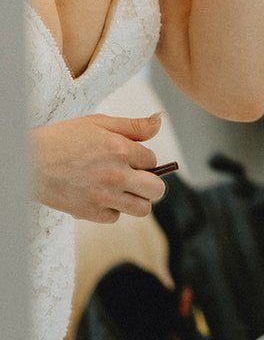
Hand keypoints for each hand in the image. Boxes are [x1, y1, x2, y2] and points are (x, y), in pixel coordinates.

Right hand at [31, 112, 168, 222]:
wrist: (29, 162)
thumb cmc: (63, 139)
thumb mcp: (98, 123)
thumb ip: (133, 126)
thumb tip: (159, 121)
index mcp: (121, 150)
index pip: (153, 160)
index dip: (144, 159)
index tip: (132, 157)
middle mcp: (117, 175)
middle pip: (157, 189)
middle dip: (151, 183)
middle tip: (138, 178)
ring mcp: (104, 197)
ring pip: (141, 209)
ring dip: (137, 200)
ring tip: (123, 189)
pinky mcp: (90, 213)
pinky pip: (115, 217)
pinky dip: (111, 209)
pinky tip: (100, 196)